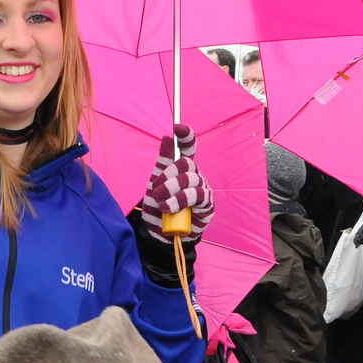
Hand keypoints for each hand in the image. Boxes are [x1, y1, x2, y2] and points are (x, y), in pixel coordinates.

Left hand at [139, 124, 213, 240]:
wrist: (160, 235)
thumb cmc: (159, 208)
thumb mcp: (154, 184)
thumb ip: (163, 162)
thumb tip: (168, 137)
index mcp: (182, 169)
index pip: (189, 148)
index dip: (186, 136)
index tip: (178, 127)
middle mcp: (195, 176)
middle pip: (187, 164)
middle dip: (168, 175)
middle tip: (155, 190)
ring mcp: (203, 190)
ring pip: (191, 180)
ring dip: (172, 190)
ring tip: (160, 202)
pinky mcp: (207, 206)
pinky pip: (197, 197)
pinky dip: (180, 201)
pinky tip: (168, 208)